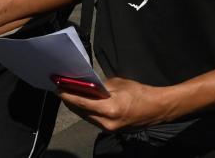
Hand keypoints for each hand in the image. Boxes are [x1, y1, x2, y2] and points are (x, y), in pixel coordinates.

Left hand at [58, 77, 172, 131]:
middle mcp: (106, 122)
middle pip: (81, 112)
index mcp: (109, 108)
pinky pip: (94, 121)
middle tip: (62, 90)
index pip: (82, 102)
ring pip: (86, 117)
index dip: (68, 96)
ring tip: (70, 97)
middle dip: (70, 101)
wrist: (156, 108)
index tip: (58, 88)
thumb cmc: (140, 92)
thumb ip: (101, 86)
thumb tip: (87, 86)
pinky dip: (87, 112)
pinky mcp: (111, 131)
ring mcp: (108, 129)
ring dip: (77, 107)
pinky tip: (83, 105)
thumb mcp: (119, 84)